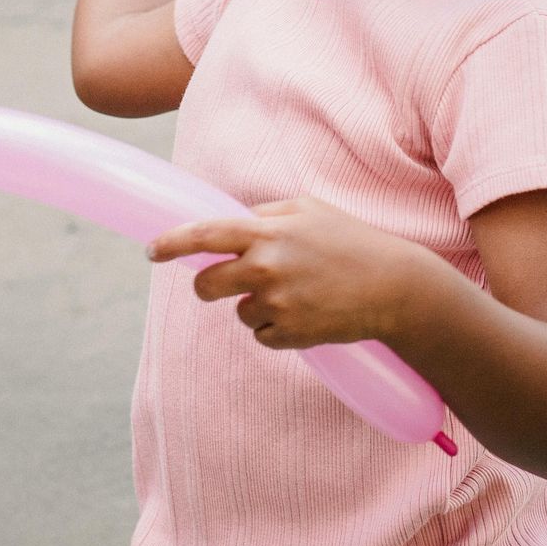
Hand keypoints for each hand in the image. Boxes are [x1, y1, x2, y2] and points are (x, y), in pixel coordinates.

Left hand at [146, 195, 436, 347]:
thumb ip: (265, 214)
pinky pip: (261, 335)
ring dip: (255, 306)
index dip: (171, 243)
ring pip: (238, 313)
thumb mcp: (309, 210)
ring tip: (297, 294)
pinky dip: (276, 328)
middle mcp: (266, 268)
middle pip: (206, 286)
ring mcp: (277, 304)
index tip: (151, 250)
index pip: (204, 235)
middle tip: (221, 284)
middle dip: (207, 287)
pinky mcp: (290, 334)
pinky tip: (307, 313)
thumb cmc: (351, 241)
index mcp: (267, 232)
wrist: (395, 288)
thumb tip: (230, 220)